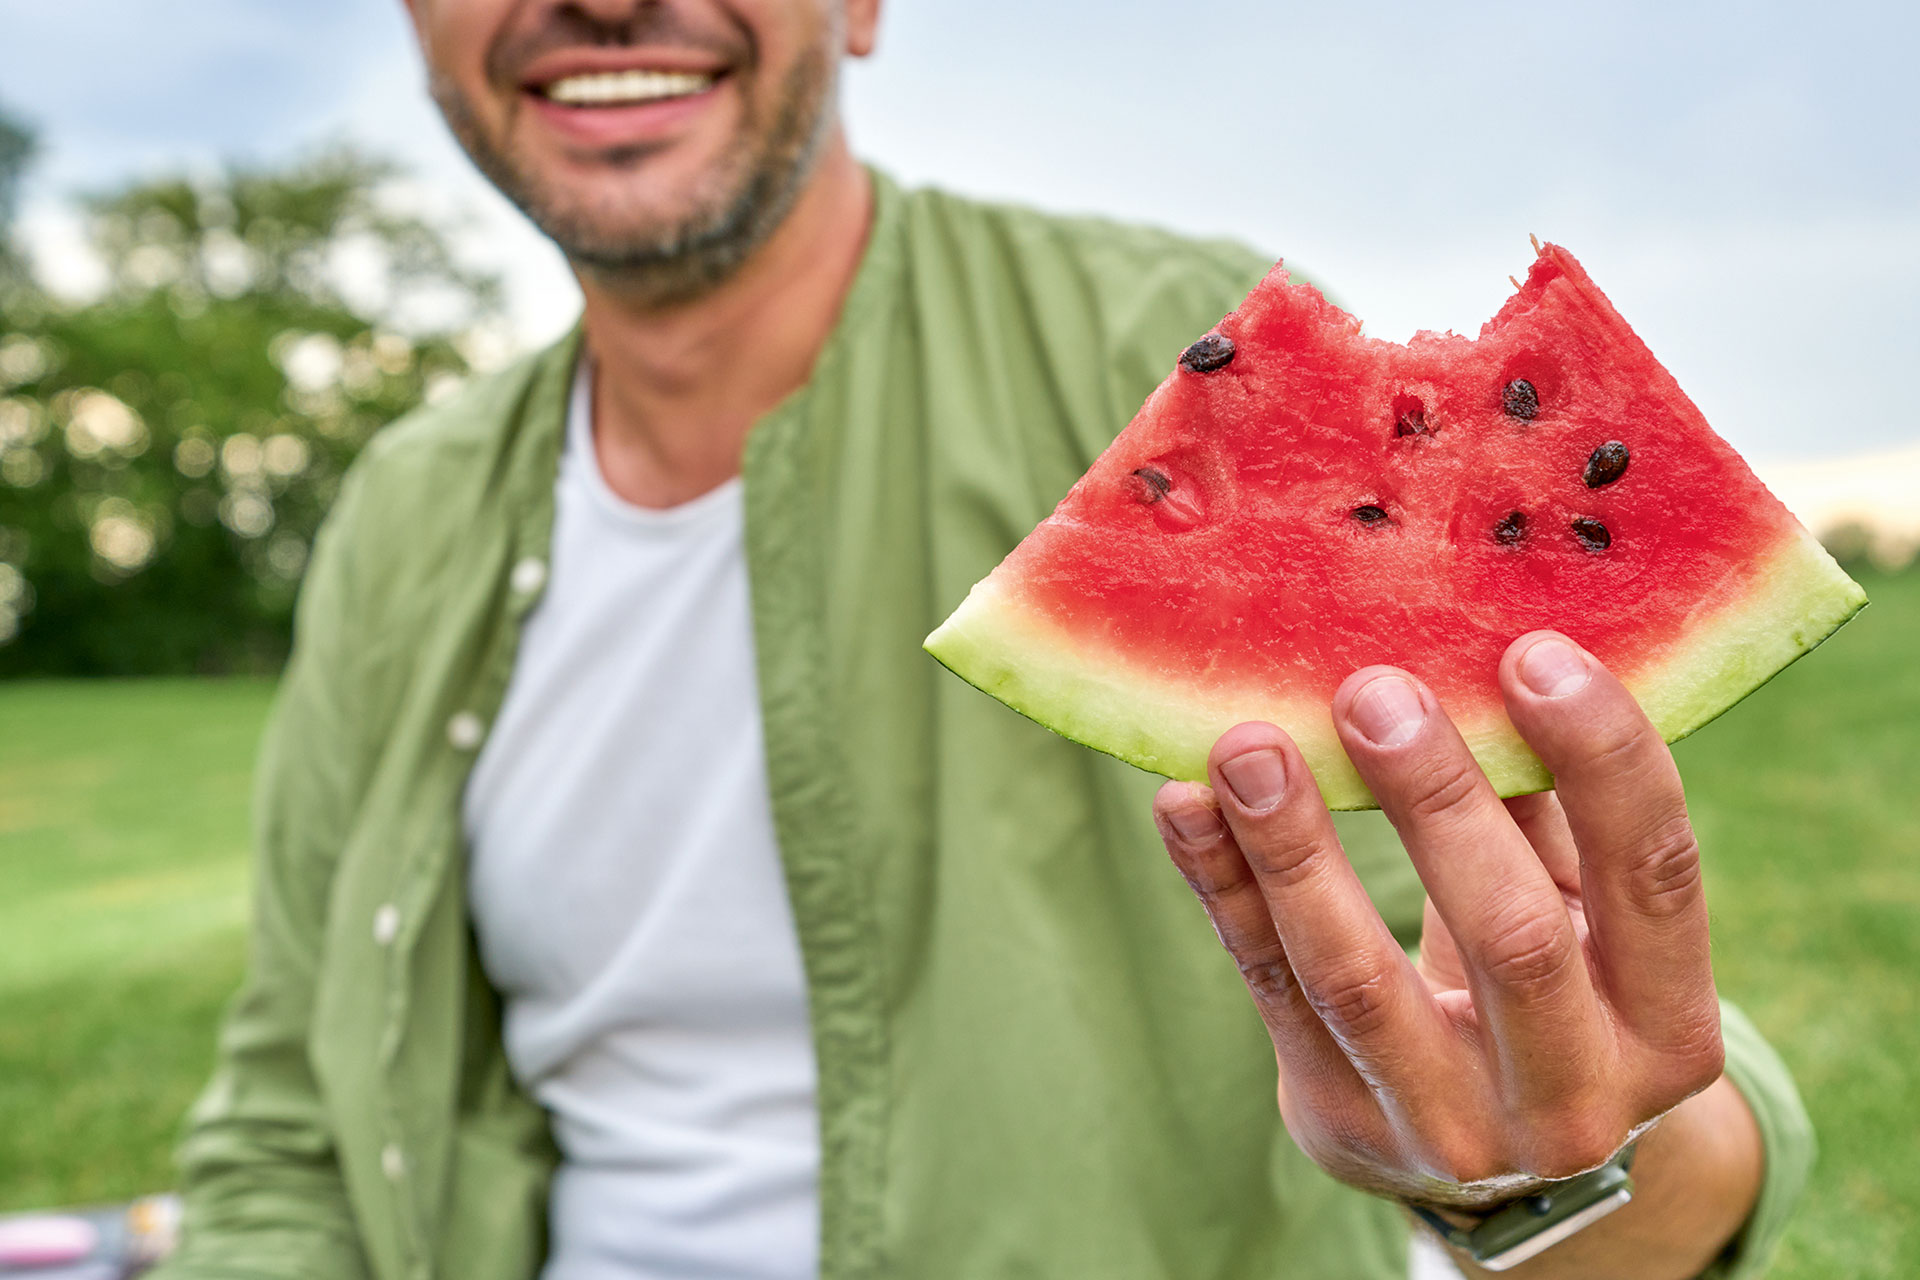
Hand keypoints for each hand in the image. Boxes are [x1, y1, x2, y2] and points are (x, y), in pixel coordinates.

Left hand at [1151, 631, 1727, 1207]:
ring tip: (1246, 746)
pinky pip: (1269, 986)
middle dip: (1437, 803)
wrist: (1487, 1168)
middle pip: (1511, 938)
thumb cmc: (1545, 988)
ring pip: (1359, 979)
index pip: (1656, 878)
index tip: (1535, 651)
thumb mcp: (1577, 912)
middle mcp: (1575, 1099)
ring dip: (1294, 850)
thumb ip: (1541, 806)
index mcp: (1669, 1030)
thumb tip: (1473, 647)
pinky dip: (1221, 888)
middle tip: (1372, 692)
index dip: (1604, 761)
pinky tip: (1185, 805)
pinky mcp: (1339, 1117)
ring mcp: (1451, 1127)